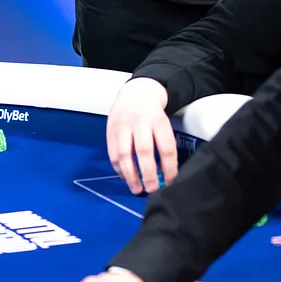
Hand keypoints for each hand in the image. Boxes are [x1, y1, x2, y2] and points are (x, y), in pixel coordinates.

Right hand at [107, 78, 177, 193]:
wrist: (135, 93)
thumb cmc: (153, 113)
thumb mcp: (164, 123)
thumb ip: (164, 144)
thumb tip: (166, 174)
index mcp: (158, 120)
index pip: (166, 147)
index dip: (169, 167)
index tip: (170, 181)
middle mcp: (139, 122)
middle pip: (143, 150)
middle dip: (148, 173)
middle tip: (152, 189)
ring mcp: (122, 126)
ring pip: (124, 154)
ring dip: (130, 175)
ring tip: (137, 189)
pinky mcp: (110, 131)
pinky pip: (112, 154)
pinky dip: (119, 169)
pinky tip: (126, 178)